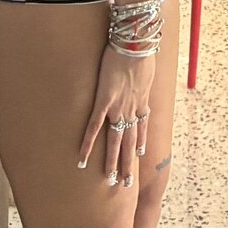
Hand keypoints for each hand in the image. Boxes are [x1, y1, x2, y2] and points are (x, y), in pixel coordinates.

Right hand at [78, 45, 154, 187]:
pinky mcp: (104, 101)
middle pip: (130, 142)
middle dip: (128, 163)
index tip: (139, 155)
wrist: (135, 44)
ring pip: (115, 141)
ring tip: (109, 180)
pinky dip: (88, 143)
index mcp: (141, 101)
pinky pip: (94, 126)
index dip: (139, 142)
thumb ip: (142, 77)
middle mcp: (131, 110)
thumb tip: (142, 76)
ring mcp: (118, 107)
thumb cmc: (141, 51)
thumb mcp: (146, 68)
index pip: (140, 128)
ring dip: (112, 162)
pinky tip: (81, 157)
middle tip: (126, 183)